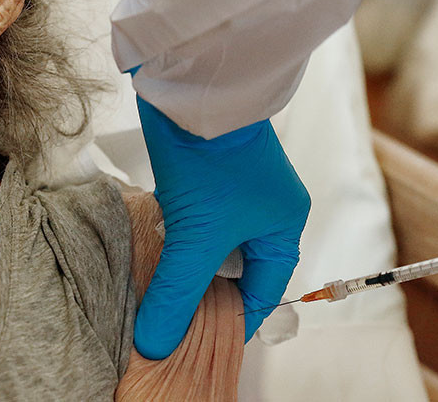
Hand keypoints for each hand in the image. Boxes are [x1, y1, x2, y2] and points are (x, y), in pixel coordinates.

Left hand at [134, 96, 310, 359]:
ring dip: (190, 262)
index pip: (263, 290)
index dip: (235, 319)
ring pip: (214, 243)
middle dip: (207, 292)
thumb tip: (155, 345)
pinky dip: (180, 237)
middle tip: (176, 320)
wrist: (193, 91)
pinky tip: (158, 249)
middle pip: (237, 268)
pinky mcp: (210, 174)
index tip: (203, 340)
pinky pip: (198, 220)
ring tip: (163, 289)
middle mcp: (266, 210)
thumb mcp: (196, 237)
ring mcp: (237, 191)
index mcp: (282, 227)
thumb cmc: (211, 163)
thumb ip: (177, 294)